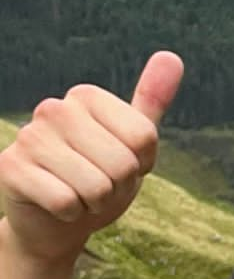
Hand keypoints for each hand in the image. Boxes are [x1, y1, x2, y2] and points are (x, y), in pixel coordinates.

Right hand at [0, 52, 182, 265]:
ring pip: (96, 186)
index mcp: (86, 96)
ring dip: (94, 203)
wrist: (56, 221)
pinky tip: (58, 207)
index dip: (140, 164)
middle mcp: (54, 108)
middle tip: (98, 186)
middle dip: (118, 188)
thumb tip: (172, 56)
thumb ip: (151, 101)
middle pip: (122, 164)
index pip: (144, 137)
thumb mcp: (132, 143)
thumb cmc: (98, 179)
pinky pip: (65, 201)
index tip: (120, 166)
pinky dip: (70, 214)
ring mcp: (29, 136)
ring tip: (79, 196)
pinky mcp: (11, 168)